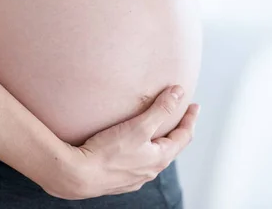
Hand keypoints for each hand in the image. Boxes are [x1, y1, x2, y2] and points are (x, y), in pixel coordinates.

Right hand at [43, 85, 199, 199]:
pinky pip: (137, 162)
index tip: (194, 106)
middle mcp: (149, 171)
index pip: (183, 136)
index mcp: (159, 158)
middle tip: (180, 116)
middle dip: (177, 130)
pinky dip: (142, 150)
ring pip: (153, 156)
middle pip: (170, 147)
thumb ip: (161, 109)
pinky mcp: (117, 179)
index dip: (190, 119)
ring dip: (159, 141)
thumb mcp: (139, 126)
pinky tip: (133, 146)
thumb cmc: (108, 152)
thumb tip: (179, 92)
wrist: (77, 176)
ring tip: (157, 130)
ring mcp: (134, 178)